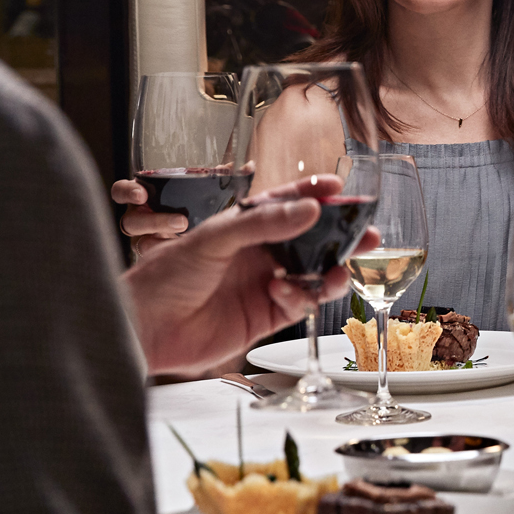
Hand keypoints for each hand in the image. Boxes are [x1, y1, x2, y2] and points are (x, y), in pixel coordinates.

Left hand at [119, 176, 378, 377]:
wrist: (145, 327)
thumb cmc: (165, 276)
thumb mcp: (213, 238)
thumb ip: (262, 223)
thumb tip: (309, 210)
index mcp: (243, 226)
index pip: (286, 204)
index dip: (314, 195)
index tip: (339, 187)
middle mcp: (258, 253)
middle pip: (311, 241)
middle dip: (340, 237)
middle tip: (368, 234)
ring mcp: (263, 284)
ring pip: (311, 274)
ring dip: (328, 272)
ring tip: (336, 271)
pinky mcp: (265, 316)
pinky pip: (297, 303)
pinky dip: (300, 297)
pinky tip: (284, 292)